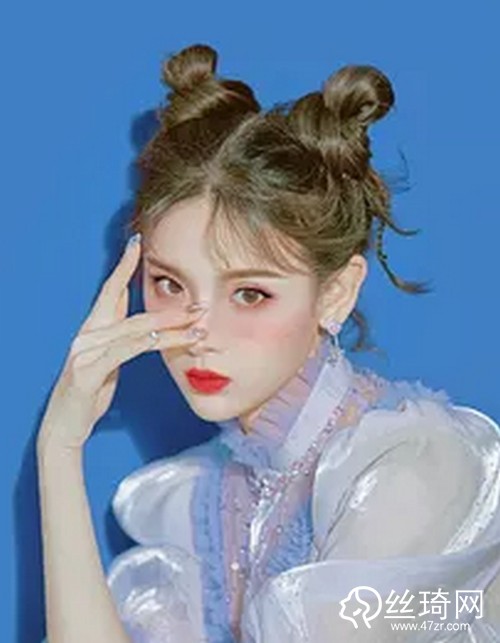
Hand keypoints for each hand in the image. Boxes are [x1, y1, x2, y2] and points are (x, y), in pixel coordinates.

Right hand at [36, 235, 205, 453]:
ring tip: (197, 327)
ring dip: (170, 329)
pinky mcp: (86, 371)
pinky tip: (170, 342)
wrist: (64, 425)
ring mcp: (84, 351)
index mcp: (92, 329)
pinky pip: (124, 352)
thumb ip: (121, 338)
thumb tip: (141, 321)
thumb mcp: (107, 360)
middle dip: (169, 309)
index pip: (110, 290)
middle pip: (132, 312)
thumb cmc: (89, 391)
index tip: (138, 242)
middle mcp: (86, 334)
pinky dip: (150, 345)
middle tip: (198, 304)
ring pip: (134, 331)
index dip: (124, 266)